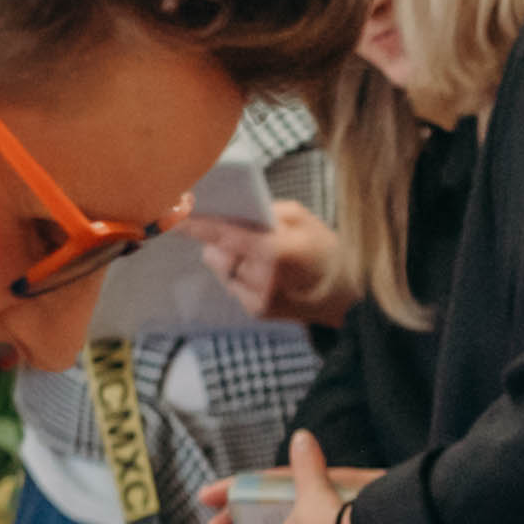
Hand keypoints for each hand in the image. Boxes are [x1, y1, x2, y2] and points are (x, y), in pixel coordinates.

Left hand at [195, 198, 349, 325]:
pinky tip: (265, 273)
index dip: (195, 226)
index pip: (223, 235)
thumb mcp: (303, 218)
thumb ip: (266, 212)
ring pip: (222, 269)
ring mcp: (258, 298)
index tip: (174, 217)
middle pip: (216, 253)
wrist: (349, 297)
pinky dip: (240, 274)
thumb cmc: (327, 252)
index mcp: (274, 251)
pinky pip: (232, 284)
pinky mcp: (257, 311)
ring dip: (230, 258)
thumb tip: (234, 213)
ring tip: (257, 254)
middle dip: (220, 241)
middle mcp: (262, 278)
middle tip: (238, 233)